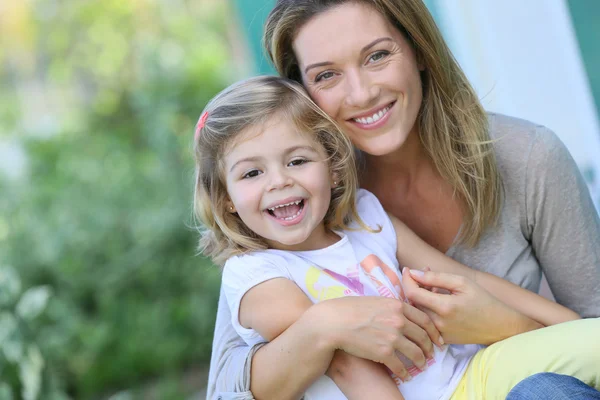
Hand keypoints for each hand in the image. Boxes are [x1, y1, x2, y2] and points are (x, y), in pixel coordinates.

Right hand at [313, 295, 443, 380]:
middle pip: (423, 337)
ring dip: (420, 361)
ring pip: (416, 353)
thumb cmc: (350, 309)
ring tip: (421, 365)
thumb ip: (392, 306)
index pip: (425, 319)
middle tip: (431, 354)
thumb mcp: (376, 300)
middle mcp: (398, 321)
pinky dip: (405, 372)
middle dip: (430, 348)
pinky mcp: (384, 353)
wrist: (334, 322)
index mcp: (397, 306)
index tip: (437, 339)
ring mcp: (392, 337)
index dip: (434, 331)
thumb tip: (402, 312)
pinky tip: (405, 375)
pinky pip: (401, 366)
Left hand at [401, 268, 529, 344]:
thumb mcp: (462, 282)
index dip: (406, 280)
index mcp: (444, 307)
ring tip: (433, 287)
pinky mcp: (441, 340)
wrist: (499, 326)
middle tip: (424, 274)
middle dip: (414, 286)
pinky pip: (426, 322)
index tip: (407, 269)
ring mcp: (438, 334)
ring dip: (420, 298)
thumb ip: (435, 277)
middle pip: (412, 303)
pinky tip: (437, 301)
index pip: (412, 293)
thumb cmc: (482, 300)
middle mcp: (438, 323)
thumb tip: (413, 273)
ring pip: (418, 312)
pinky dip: (426, 309)